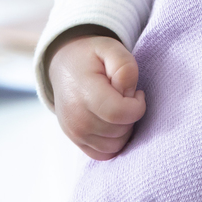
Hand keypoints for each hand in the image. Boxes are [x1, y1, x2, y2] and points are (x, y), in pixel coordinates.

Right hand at [50, 32, 147, 159]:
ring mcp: (75, 133)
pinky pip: (105, 154)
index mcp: (84, 94)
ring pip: (115, 145)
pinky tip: (114, 122)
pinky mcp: (77, 141)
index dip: (137, 105)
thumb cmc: (91, 56)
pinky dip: (115, 141)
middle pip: (120, 131)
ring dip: (124, 129)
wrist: (63, 65)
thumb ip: (125, 66)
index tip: (137, 92)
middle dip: (131, 115)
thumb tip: (129, 93)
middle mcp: (76, 119)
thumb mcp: (111, 48)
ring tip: (118, 108)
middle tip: (125, 96)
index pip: (120, 114)